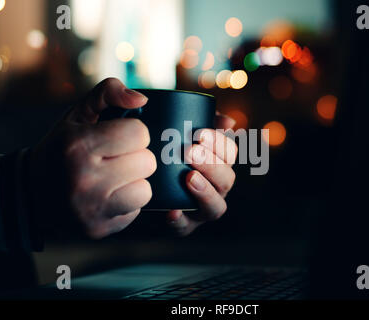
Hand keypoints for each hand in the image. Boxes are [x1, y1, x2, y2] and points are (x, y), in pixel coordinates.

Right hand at [29, 78, 156, 238]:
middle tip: (116, 158)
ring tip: (116, 177)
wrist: (31, 192)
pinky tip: (109, 195)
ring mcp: (91, 209)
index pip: (139, 134)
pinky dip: (128, 202)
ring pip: (146, 191)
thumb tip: (143, 100)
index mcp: (78, 146)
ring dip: (136, 182)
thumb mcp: (78, 114)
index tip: (119, 136)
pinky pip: (136, 211)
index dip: (133, 132)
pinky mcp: (99, 229)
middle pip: (147, 162)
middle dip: (136, 156)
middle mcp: (84, 180)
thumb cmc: (62, 148)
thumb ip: (109, 93)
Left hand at [166, 112, 237, 235]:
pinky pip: (187, 227)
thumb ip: (202, 117)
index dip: (219, 143)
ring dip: (205, 192)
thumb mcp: (179, 129)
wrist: (138, 177)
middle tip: (189, 152)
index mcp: (219, 163)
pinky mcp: (184, 225)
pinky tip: (171, 211)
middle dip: (211, 165)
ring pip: (216, 207)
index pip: (230, 153)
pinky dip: (181, 221)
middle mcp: (216, 188)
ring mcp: (202, 209)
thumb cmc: (164, 148)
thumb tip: (229, 122)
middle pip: (227, 180)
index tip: (199, 133)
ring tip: (189, 178)